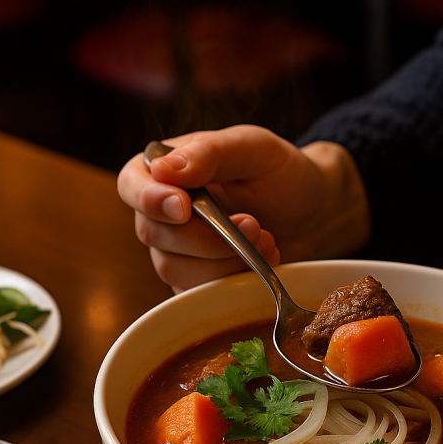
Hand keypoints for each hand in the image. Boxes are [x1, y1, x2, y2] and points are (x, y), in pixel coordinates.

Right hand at [117, 125, 370, 291]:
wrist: (310, 214)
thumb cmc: (280, 173)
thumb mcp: (254, 149)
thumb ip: (211, 154)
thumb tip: (165, 169)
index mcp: (163, 169)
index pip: (131, 184)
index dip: (149, 199)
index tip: (182, 207)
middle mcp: (159, 212)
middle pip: (154, 233)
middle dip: (207, 236)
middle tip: (254, 224)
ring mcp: (174, 251)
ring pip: (175, 268)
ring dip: (225, 259)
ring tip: (266, 240)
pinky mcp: (194, 283)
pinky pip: (197, 293)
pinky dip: (233, 280)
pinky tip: (263, 261)